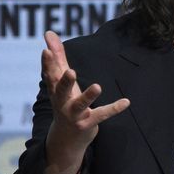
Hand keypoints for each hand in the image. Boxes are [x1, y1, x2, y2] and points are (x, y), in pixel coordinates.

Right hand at [42, 31, 129, 150]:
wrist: (65, 139)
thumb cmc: (65, 102)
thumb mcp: (62, 81)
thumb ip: (58, 57)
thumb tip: (49, 33)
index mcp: (55, 90)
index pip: (50, 75)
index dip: (47, 64)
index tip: (46, 51)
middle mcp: (62, 102)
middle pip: (61, 91)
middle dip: (65, 82)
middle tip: (70, 71)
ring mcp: (74, 115)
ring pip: (80, 105)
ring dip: (88, 96)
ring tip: (98, 86)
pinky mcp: (87, 124)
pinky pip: (101, 115)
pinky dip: (113, 109)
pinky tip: (126, 102)